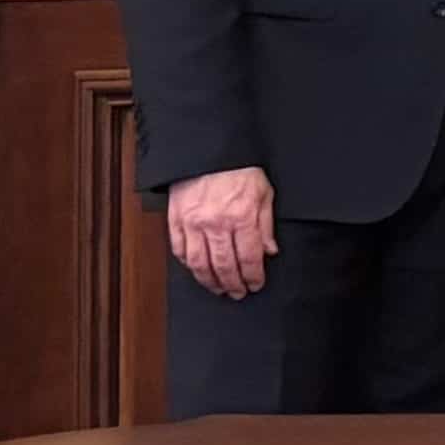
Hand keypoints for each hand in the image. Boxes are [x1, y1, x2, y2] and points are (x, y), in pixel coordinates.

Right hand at [164, 168, 278, 299]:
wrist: (209, 151)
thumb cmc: (239, 168)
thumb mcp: (264, 193)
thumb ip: (266, 225)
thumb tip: (269, 251)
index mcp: (241, 216)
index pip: (249, 257)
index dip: (253, 276)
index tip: (255, 284)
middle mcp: (215, 223)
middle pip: (224, 266)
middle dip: (232, 284)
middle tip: (237, 293)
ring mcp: (192, 223)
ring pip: (199, 264)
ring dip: (209, 281)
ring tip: (218, 288)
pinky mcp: (175, 220)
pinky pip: (179, 250)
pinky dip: (188, 264)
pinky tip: (197, 270)